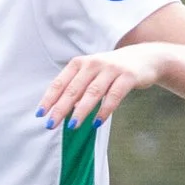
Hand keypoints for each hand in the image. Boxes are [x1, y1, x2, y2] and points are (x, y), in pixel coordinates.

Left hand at [36, 44, 172, 130]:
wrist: (144, 58)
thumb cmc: (112, 70)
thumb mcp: (93, 75)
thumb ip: (79, 90)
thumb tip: (66, 110)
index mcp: (80, 63)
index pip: (60, 83)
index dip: (49, 99)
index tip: (40, 114)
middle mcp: (93, 64)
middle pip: (73, 89)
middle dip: (61, 108)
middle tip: (51, 124)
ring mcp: (111, 69)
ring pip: (92, 92)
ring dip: (81, 111)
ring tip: (72, 126)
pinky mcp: (127, 77)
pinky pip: (114, 96)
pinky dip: (104, 110)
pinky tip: (97, 123)